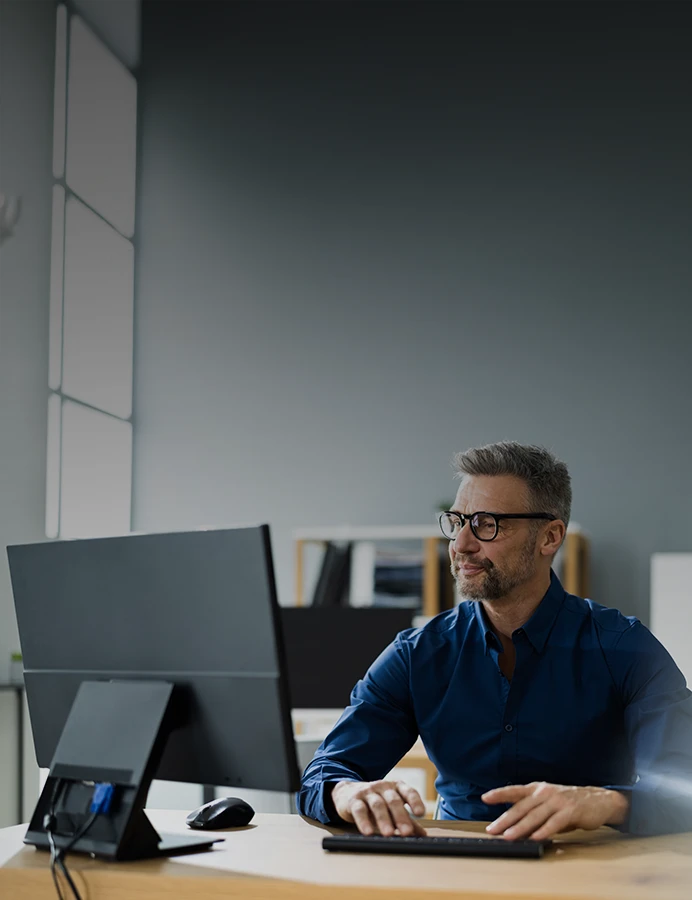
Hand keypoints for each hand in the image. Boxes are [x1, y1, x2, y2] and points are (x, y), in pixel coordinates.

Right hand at [331, 779, 426, 835]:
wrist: (348, 793)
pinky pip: (360, 810)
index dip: (415, 801)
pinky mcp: (354, 800)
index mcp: (396, 787)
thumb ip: (407, 819)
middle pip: (393, 800)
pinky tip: (367, 832)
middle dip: (401, 816)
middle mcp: (383, 787)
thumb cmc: (376, 801)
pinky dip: (363, 821)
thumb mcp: (392, 808)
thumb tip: (423, 834)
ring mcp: (368, 792)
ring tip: (388, 834)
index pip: (408, 792)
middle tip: (407, 832)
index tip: (420, 813)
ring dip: (384, 820)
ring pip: (377, 805)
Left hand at [482, 782, 629, 840]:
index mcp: (537, 789)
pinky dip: (543, 831)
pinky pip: (554, 823)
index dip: (499, 794)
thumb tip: (514, 826)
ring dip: (520, 827)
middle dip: (505, 819)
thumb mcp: (548, 803)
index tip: (485, 797)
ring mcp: (557, 801)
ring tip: (509, 836)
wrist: (598, 800)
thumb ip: (533, 812)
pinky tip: (535, 838)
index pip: (515, 791)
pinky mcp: (570, 811)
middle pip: (521, 807)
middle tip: (493, 829)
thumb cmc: (569, 803)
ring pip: (534, 815)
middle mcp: (545, 793)